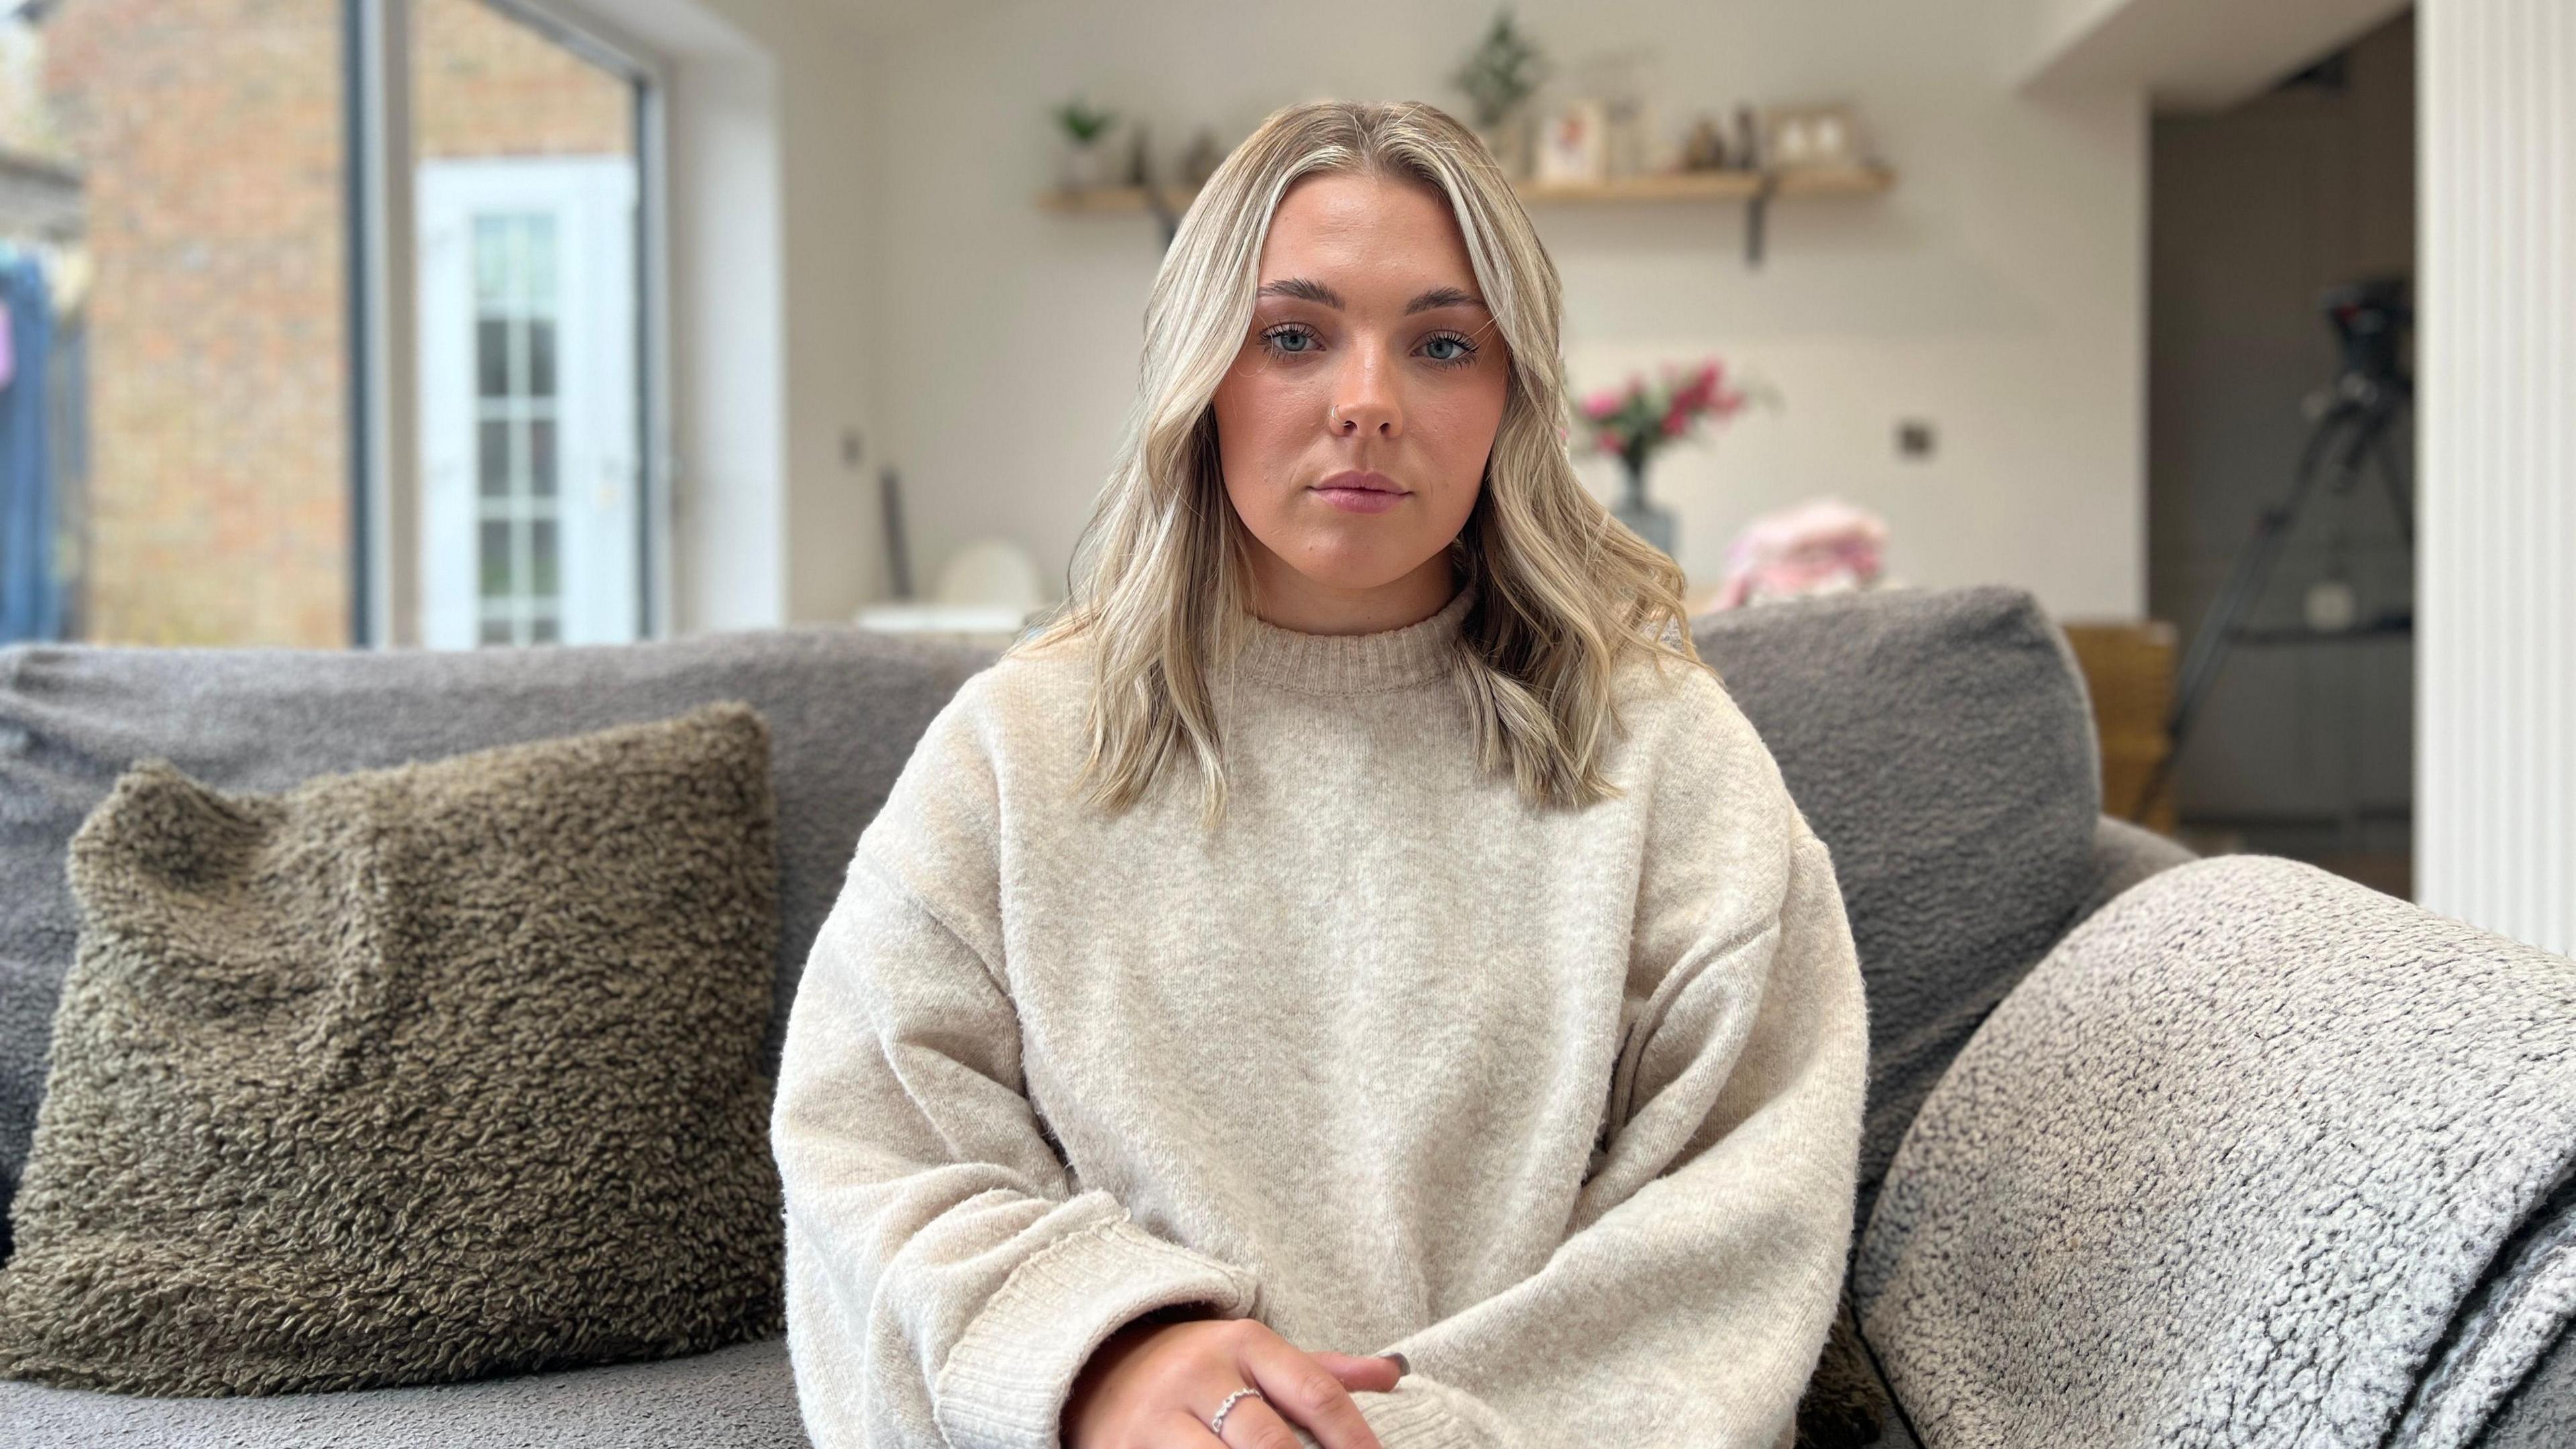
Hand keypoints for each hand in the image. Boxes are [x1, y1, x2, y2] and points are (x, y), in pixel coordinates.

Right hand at [1063, 1312, 1406, 1447]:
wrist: (1091, 1360)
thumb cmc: (1193, 1367)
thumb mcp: (1253, 1353)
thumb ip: (1321, 1369)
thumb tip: (1394, 1374)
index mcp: (1243, 1343)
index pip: (1315, 1394)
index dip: (1355, 1440)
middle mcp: (1201, 1375)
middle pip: (1270, 1442)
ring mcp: (1160, 1418)